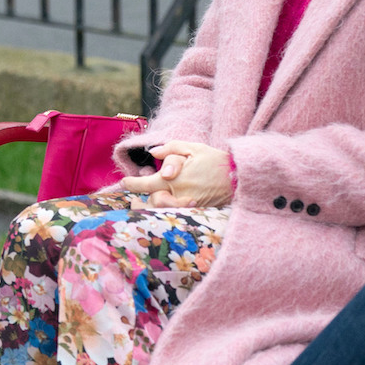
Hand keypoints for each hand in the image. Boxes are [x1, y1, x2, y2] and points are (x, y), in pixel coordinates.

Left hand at [119, 141, 234, 208]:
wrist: (239, 177)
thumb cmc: (215, 160)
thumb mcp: (193, 148)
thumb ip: (170, 149)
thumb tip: (153, 154)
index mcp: (175, 177)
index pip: (146, 184)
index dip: (132, 185)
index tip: (124, 183)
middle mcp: (179, 194)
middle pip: (153, 201)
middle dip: (144, 198)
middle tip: (135, 198)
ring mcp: (188, 206)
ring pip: (163, 211)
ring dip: (155, 207)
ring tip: (149, 203)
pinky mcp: (196, 213)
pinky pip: (176, 216)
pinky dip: (168, 213)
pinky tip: (166, 209)